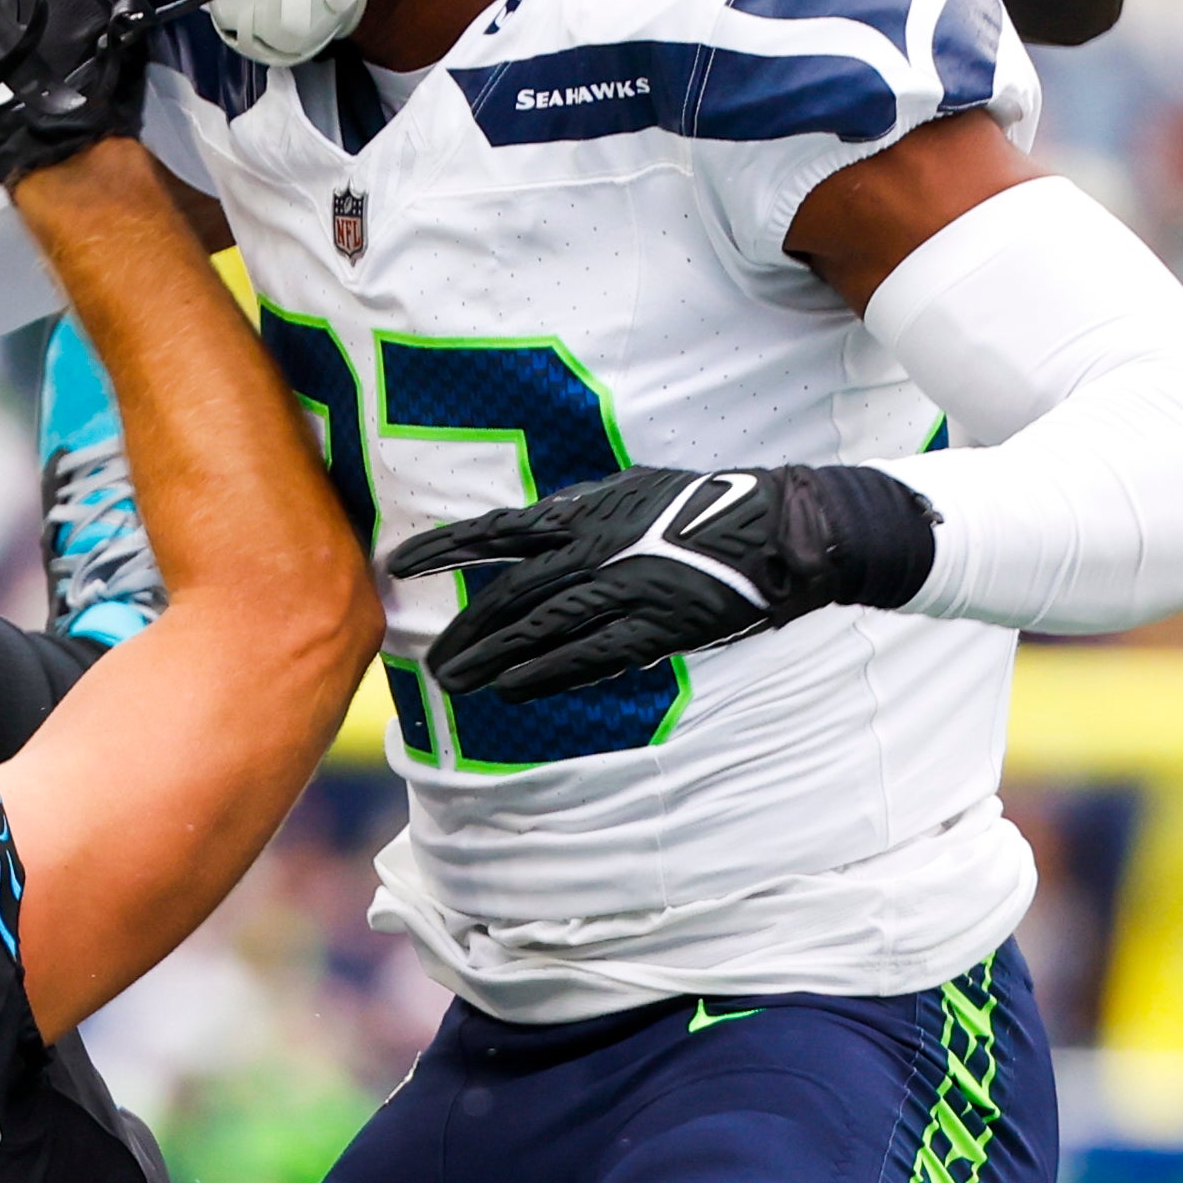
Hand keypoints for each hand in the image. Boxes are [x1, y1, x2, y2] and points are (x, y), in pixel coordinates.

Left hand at [388, 464, 937, 699]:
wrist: (780, 532)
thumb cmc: (704, 508)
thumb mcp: (632, 492)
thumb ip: (580, 516)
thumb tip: (529, 534)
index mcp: (588, 511)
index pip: (499, 530)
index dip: (447, 547)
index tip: (401, 563)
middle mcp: (597, 549)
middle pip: (513, 593)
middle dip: (467, 628)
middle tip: (431, 659)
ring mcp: (626, 588)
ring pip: (542, 629)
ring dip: (494, 658)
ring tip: (453, 682)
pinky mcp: (658, 626)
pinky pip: (590, 655)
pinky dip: (548, 673)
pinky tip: (512, 690)